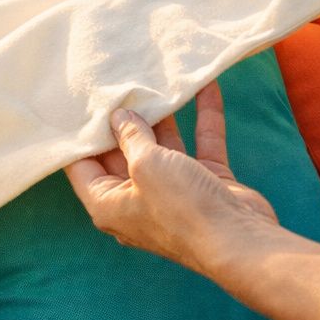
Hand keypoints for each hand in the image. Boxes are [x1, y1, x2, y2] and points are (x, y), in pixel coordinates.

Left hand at [65, 81, 280, 275]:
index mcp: (109, 205)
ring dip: (165, 116)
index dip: (80, 136)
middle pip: (124, 153)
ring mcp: (174, 192)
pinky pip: (201, 145)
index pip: (83, 167)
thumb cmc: (181, 208)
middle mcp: (138, 199)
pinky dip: (204, 118)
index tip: (81, 103)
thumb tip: (119, 117)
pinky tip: (206, 87)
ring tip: (157, 79)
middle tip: (119, 82)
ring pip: (164, 147)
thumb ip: (131, 136)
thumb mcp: (146, 165)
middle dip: (125, 119)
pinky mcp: (206, 183)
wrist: (239, 240)